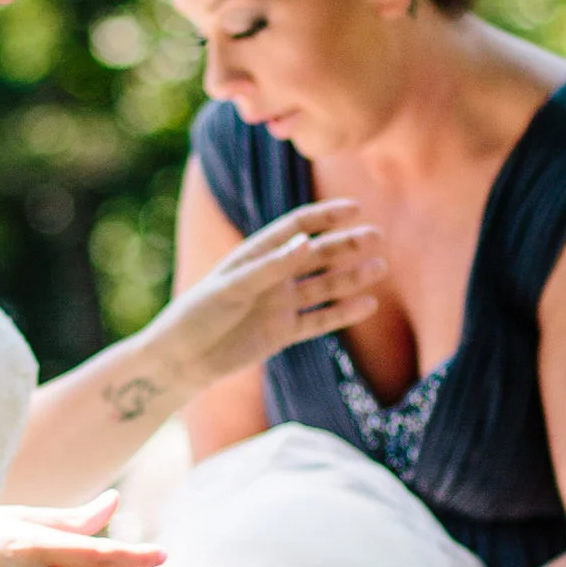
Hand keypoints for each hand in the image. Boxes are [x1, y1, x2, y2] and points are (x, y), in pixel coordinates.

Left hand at [167, 200, 383, 389]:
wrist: (185, 358)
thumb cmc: (200, 313)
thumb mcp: (233, 286)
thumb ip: (271, 266)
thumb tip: (308, 241)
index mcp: (257, 254)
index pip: (297, 227)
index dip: (325, 216)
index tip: (355, 208)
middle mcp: (274, 275)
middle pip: (317, 255)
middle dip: (346, 245)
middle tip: (377, 236)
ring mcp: (281, 303)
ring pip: (324, 286)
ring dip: (351, 277)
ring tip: (380, 267)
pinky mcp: (285, 332)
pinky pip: (320, 320)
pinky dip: (344, 313)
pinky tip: (368, 304)